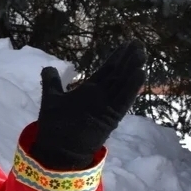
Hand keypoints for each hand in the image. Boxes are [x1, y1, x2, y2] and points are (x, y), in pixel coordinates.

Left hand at [30, 40, 146, 169]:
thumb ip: (52, 82)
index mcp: (89, 90)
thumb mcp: (51, 98)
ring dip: (132, 68)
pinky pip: (123, 100)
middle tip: (138, 42)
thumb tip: (48, 67)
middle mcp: (100, 95)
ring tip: (142, 53)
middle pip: (117, 73)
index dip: (116, 57)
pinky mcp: (111, 116)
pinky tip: (140, 73)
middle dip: (127, 58)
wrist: (57, 148)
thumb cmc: (55, 124)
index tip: (126, 43)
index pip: (106, 70)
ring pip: (123, 83)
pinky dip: (131, 87)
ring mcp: (107, 105)